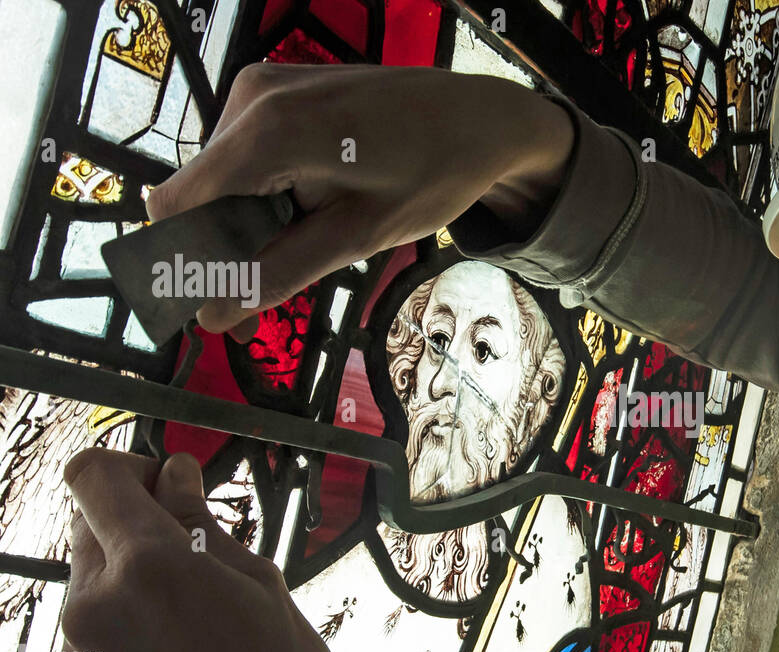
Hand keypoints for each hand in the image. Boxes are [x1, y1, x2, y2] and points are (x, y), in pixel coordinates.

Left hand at [54, 448, 376, 651]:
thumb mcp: (261, 584)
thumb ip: (204, 524)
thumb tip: (175, 479)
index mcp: (149, 569)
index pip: (92, 476)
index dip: (130, 468)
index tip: (163, 484)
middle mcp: (94, 611)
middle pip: (86, 527)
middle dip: (134, 526)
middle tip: (193, 551)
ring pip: (87, 584)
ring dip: (128, 582)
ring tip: (192, 620)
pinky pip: (86, 636)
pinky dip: (120, 631)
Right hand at [146, 64, 575, 340]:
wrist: (481, 119)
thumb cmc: (434, 172)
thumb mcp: (361, 235)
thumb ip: (283, 272)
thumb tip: (214, 316)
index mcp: (268, 131)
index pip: (176, 206)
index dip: (181, 263)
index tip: (207, 309)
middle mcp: (252, 98)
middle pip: (198, 195)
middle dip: (218, 257)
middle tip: (251, 314)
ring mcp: (262, 87)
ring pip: (221, 179)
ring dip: (244, 229)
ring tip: (291, 265)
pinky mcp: (277, 90)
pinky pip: (245, 154)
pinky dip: (262, 196)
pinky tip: (302, 221)